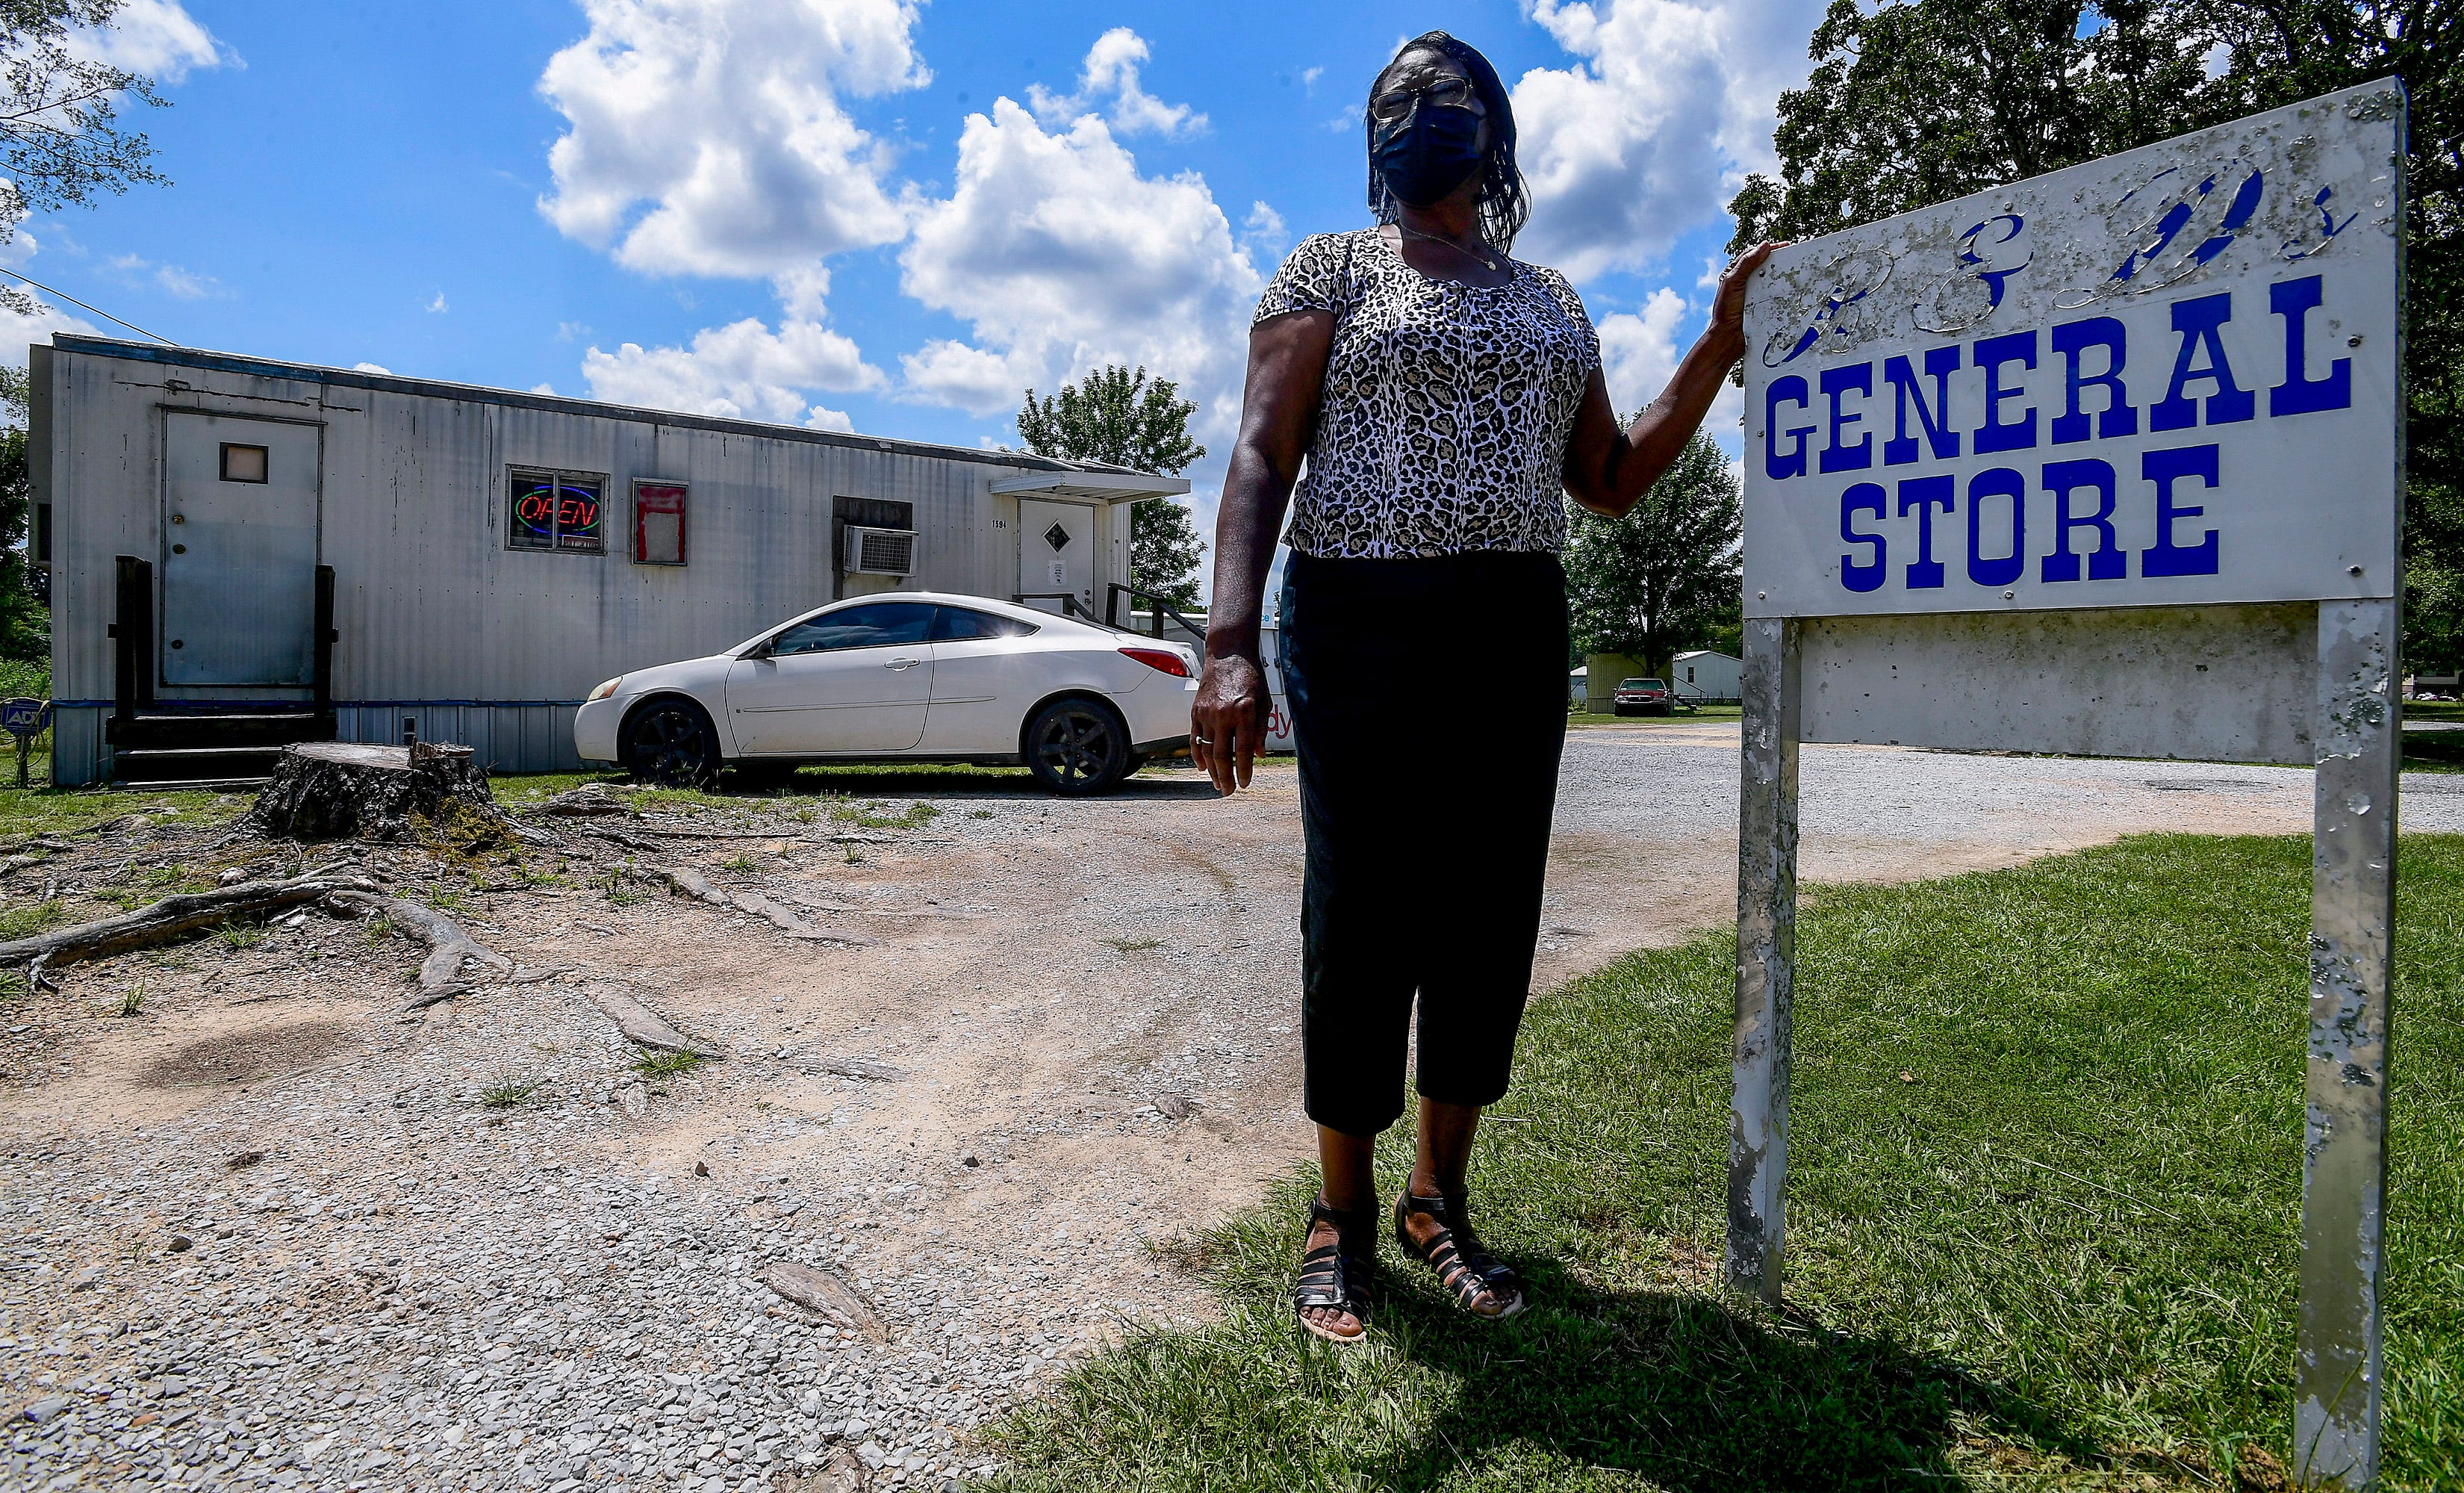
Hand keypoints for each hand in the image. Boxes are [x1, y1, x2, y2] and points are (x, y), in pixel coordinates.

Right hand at [1192, 652, 1272, 795]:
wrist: (1228, 654)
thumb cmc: (1250, 676)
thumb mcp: (1264, 701)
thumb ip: (1261, 729)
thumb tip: (1258, 755)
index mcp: (1244, 712)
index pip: (1244, 749)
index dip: (1244, 770)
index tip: (1245, 783)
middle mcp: (1223, 713)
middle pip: (1222, 754)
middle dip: (1225, 777)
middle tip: (1228, 791)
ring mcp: (1206, 712)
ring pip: (1207, 749)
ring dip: (1212, 770)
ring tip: (1218, 783)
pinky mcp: (1196, 710)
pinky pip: (1195, 738)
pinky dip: (1198, 755)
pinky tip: (1203, 767)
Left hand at [1709, 241, 1782, 358]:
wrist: (1729, 337)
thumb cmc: (1726, 310)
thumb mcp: (1733, 282)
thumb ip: (1746, 264)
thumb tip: (1763, 246)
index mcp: (1735, 273)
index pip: (1753, 254)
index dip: (1768, 249)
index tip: (1783, 246)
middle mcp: (1745, 281)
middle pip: (1764, 265)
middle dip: (1778, 260)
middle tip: (1793, 255)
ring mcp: (1755, 293)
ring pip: (1771, 278)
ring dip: (1782, 274)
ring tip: (1795, 269)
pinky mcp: (1762, 304)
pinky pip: (1775, 293)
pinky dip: (1783, 289)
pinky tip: (1791, 288)